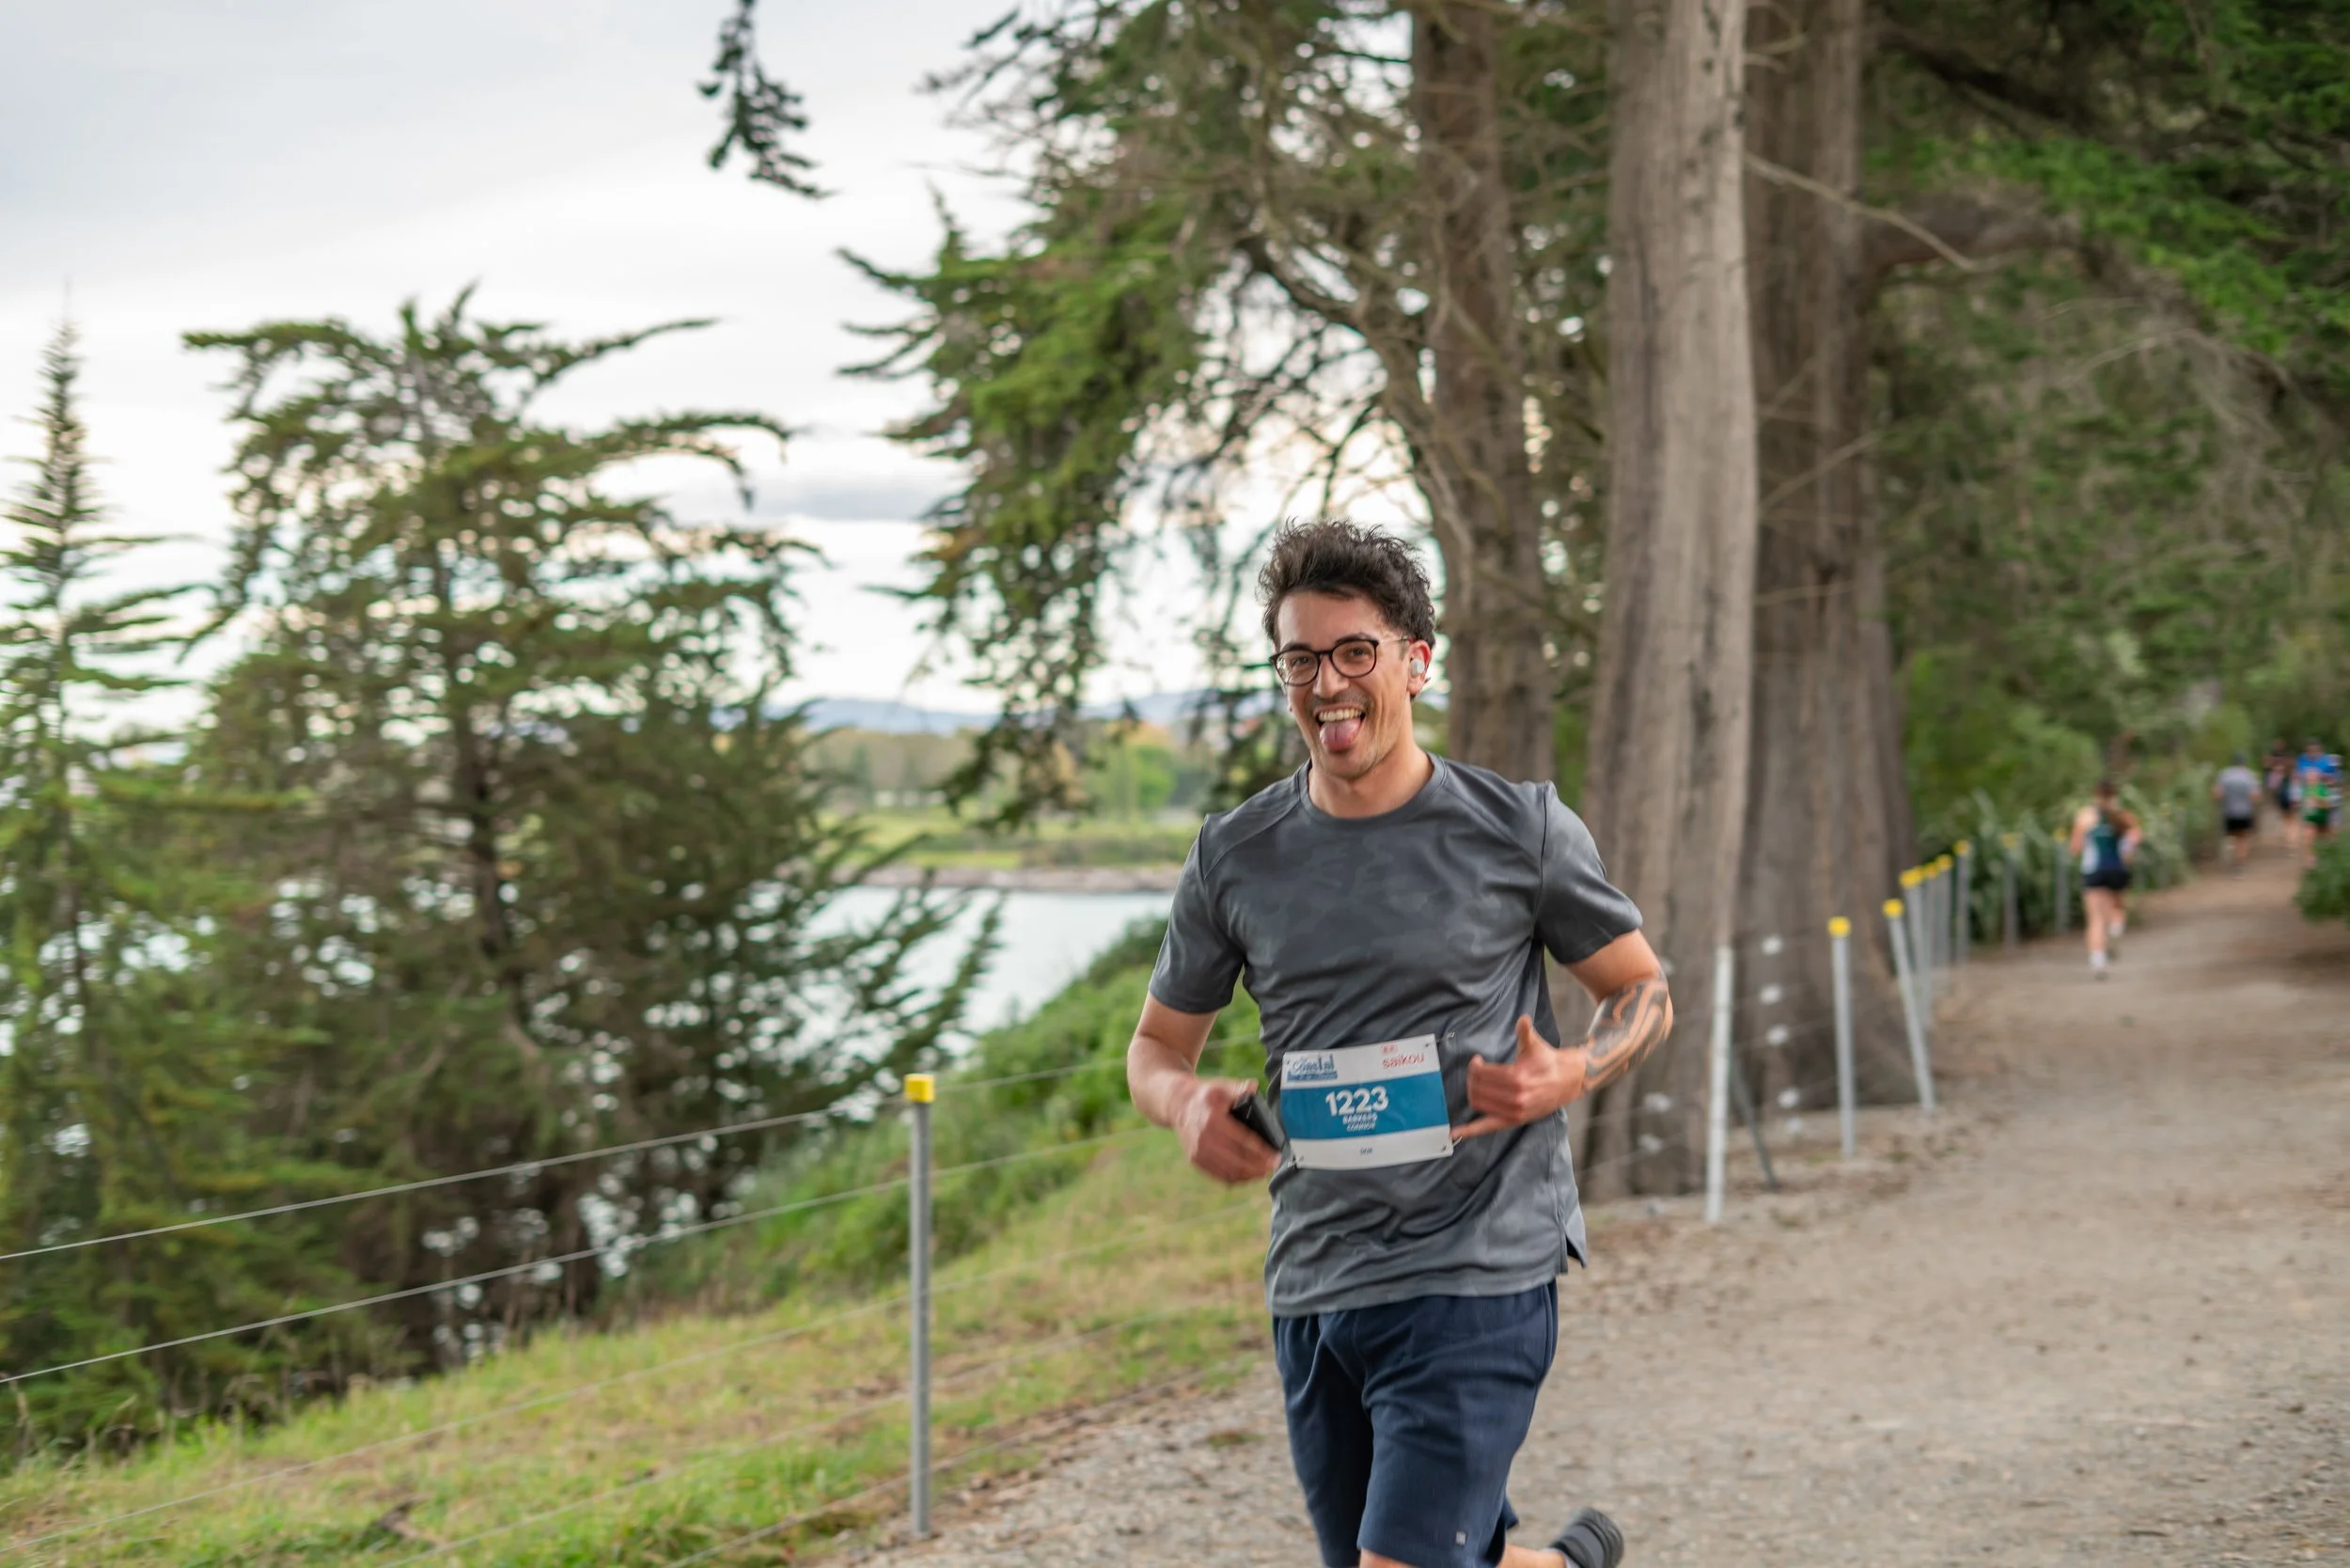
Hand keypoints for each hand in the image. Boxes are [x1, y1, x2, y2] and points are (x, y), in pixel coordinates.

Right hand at [1175, 1078, 1281, 1184]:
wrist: (1179, 1105)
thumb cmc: (1205, 1096)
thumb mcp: (1221, 1086)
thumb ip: (1239, 1088)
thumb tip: (1253, 1087)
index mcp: (1213, 1119)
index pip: (1243, 1140)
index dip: (1261, 1151)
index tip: (1275, 1155)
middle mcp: (1204, 1138)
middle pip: (1237, 1159)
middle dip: (1258, 1166)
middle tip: (1273, 1165)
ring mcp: (1198, 1152)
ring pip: (1228, 1171)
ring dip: (1249, 1175)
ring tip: (1263, 1172)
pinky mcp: (1195, 1160)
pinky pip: (1218, 1175)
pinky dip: (1235, 1178)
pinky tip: (1248, 1175)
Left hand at [1456, 1015, 1587, 1141]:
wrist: (1567, 1081)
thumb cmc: (1547, 1061)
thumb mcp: (1535, 1045)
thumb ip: (1526, 1033)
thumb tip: (1522, 1019)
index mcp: (1517, 1078)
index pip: (1482, 1074)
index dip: (1474, 1066)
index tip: (1476, 1061)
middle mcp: (1515, 1097)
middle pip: (1477, 1088)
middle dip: (1472, 1078)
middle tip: (1476, 1070)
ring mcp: (1514, 1112)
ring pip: (1478, 1103)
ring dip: (1472, 1093)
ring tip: (1476, 1083)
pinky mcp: (1514, 1121)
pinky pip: (1487, 1127)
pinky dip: (1469, 1131)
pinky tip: (1453, 1133)